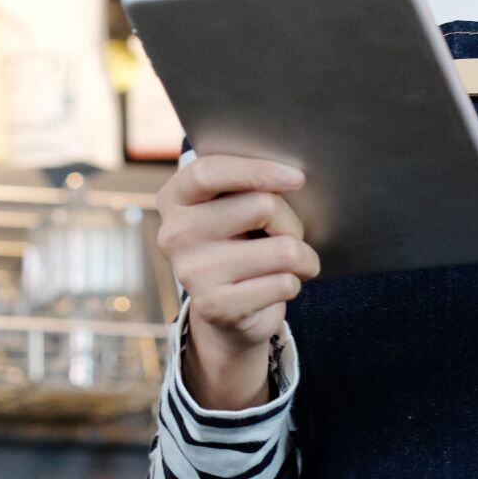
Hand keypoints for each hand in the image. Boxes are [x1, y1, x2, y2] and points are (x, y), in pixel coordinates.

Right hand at [154, 154, 318, 408]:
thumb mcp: (231, 204)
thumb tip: (293, 177)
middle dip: (291, 222)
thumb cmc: (238, 241)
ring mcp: (192, 272)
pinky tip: (278, 285)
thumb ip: (247, 184)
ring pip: (284, 250)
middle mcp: (175, 234)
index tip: (297, 178)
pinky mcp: (215, 306)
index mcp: (175, 198)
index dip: (256, 170)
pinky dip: (295, 284)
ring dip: (303, 257)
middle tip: (288, 234)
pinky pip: (284, 284)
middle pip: (263, 206)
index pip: (209, 172)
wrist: (224, 308)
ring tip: (293, 262)